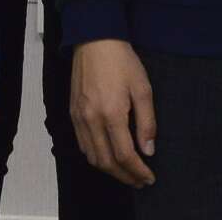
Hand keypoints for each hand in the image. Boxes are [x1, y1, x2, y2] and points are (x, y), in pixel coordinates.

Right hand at [69, 39, 157, 188]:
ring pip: (92, 157)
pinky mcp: (72, 114)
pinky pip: (82, 144)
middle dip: (124, 176)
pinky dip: (95, 157)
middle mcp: (92, 120)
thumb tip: (148, 151)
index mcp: (112, 114)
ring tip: (126, 173)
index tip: (149, 178)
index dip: (137, 171)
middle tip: (139, 181)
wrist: (95, 40)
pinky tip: (107, 156)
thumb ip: (147, 122)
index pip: (124, 156)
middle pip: (106, 162)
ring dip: (109, 170)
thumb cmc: (122, 62)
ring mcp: (79, 118)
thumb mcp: (143, 88)